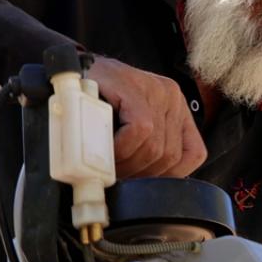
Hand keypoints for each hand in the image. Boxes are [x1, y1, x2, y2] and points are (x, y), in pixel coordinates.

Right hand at [88, 56, 206, 177]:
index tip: (143, 183)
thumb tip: (153, 187)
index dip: (168, 176)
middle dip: (140, 174)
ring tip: (108, 165)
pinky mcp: (135, 87)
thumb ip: (148, 149)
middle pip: (169, 155)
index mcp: (176, 109)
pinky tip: (106, 150)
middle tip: (116, 176)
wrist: (69, 74)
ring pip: (154, 147)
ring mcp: (156, 90)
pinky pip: (139, 130)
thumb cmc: (98, 105)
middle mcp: (171, 97)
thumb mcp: (131, 127)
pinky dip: (122, 148)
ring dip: (127, 164)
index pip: (193, 154)